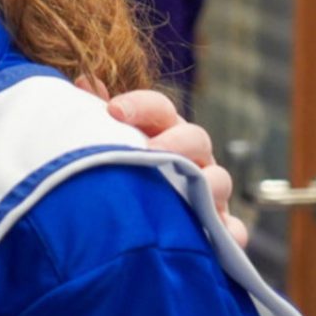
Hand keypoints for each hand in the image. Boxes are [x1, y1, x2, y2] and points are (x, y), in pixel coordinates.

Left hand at [105, 87, 244, 247]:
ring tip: (188, 191)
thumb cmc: (124, 172)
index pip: (159, 108)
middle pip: (195, 138)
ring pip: (219, 180)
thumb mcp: (111, 143)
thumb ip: (98, 116)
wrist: (139, 225)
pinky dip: (230, 231)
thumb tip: (84, 81)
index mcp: (163, 130)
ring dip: (207, 184)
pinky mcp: (217, 226)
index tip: (113, 111)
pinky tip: (222, 235)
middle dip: (176, 142)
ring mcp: (209, 190)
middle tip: (152, 151)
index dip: (140, 105)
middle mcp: (191, 155)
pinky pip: (232, 229)